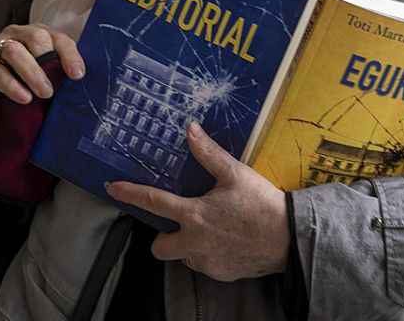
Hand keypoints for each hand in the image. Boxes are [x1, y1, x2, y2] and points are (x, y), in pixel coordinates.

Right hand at [0, 24, 84, 114]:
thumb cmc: (17, 80)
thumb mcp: (41, 76)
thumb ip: (56, 75)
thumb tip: (79, 91)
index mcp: (39, 36)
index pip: (59, 38)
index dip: (71, 55)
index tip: (78, 75)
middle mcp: (18, 35)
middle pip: (37, 37)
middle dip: (49, 62)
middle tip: (54, 89)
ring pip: (15, 51)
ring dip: (32, 73)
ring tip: (44, 93)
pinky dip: (12, 85)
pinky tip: (23, 98)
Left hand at [106, 122, 289, 281]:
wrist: (290, 239)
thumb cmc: (262, 205)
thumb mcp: (235, 174)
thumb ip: (208, 153)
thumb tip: (191, 130)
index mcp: (193, 215)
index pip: (153, 202)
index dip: (130, 193)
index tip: (113, 188)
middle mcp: (194, 242)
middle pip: (159, 247)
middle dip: (164, 238)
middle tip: (181, 224)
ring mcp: (207, 262)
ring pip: (185, 256)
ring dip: (191, 245)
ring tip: (214, 231)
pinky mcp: (221, 274)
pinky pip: (206, 265)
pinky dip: (212, 254)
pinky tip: (229, 242)